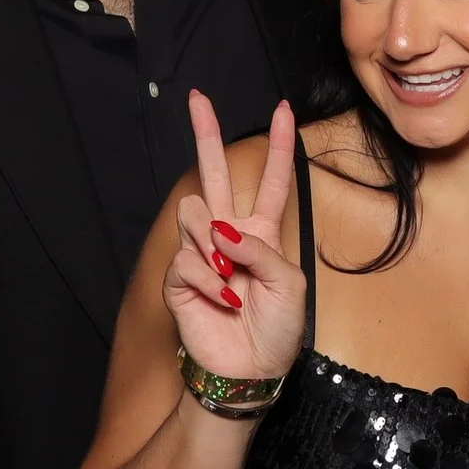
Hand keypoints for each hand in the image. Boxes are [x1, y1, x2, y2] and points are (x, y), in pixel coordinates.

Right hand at [166, 93, 306, 384]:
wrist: (249, 370)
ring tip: (230, 280)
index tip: (284, 110)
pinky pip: (186, 259)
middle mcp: (229, 235)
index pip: (272, 181)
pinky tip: (219, 300)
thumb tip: (220, 230)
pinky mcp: (179, 277)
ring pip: (194, 213)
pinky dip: (206, 280)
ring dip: (213, 244)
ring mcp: (201, 253)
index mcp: (262, 233)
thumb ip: (260, 249)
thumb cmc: (276, 331)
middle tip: (198, 98)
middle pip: (214, 173)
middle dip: (205, 134)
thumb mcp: (288, 286)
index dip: (279, 146)